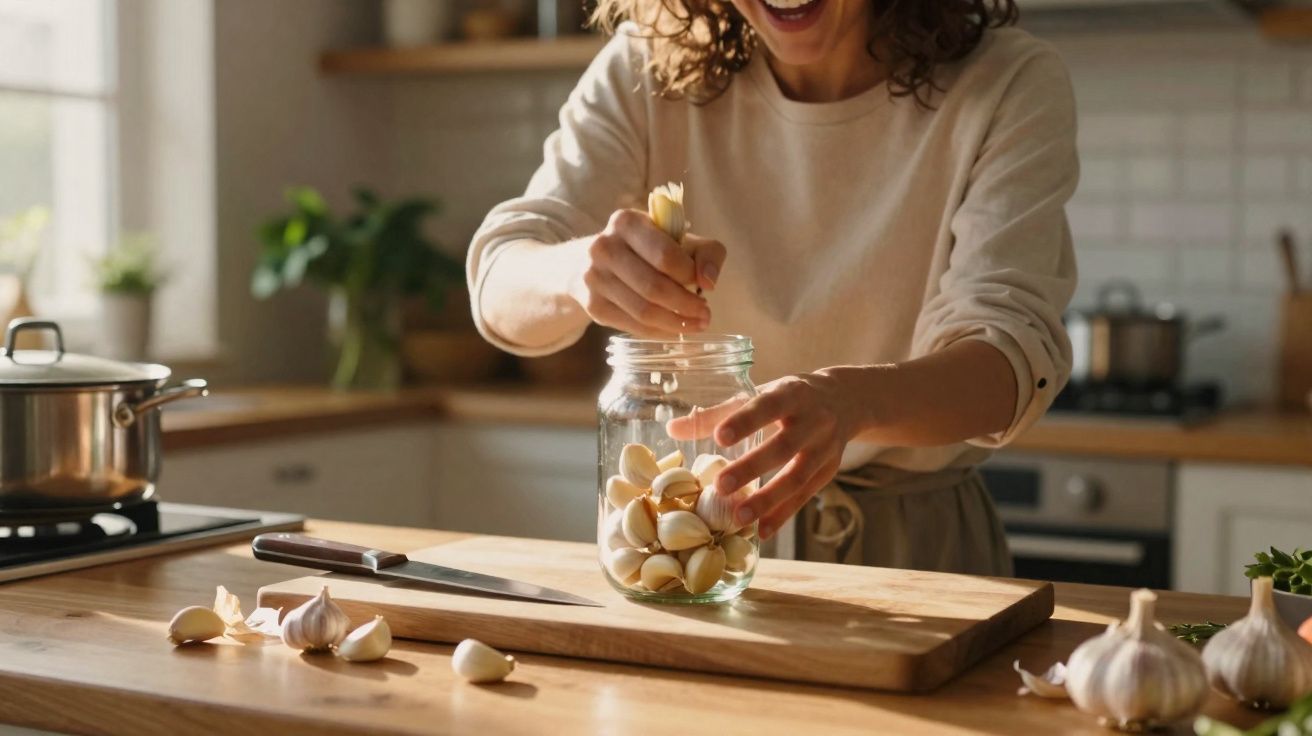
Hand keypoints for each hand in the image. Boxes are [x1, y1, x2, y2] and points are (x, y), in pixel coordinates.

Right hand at [569, 209, 725, 336]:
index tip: (704, 286)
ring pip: (643, 311)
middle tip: (705, 315)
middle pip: (654, 287)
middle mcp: (604, 247)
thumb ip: (705, 252)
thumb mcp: (677, 239)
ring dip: (676, 323)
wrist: (590, 262)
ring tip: (695, 324)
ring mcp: (594, 278)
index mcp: (627, 222)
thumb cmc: (644, 249)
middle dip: (686, 305)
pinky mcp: (592, 305)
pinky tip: (673, 330)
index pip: (665, 256)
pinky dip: (659, 332)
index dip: (690, 275)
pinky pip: (632, 326)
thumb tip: (709, 282)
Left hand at [666, 370, 861, 539]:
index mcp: (791, 393)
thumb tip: (672, 429)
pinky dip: (784, 514)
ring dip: (769, 500)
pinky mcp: (829, 471)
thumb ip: (718, 413)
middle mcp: (814, 419)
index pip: (768, 405)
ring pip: (798, 476)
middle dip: (754, 467)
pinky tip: (762, 530)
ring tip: (740, 518)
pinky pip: (806, 496)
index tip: (721, 437)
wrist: (844, 401)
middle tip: (722, 486)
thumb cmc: (788, 397)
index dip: (745, 421)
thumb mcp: (760, 394)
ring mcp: (825, 448)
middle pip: (784, 446)